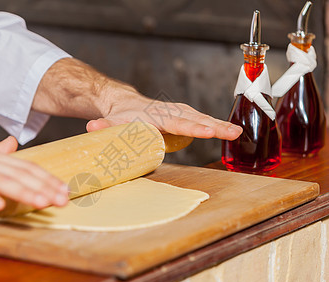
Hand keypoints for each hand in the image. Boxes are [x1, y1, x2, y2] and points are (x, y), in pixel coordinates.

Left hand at [33, 58, 241, 139]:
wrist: (122, 102)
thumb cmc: (120, 116)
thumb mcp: (109, 122)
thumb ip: (102, 126)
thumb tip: (92, 127)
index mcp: (156, 116)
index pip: (177, 123)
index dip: (193, 127)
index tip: (208, 131)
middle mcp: (169, 112)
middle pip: (195, 118)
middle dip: (215, 126)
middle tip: (234, 133)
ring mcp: (176, 112)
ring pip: (200, 117)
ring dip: (218, 125)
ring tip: (236, 133)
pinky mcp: (180, 114)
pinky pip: (198, 118)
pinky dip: (212, 124)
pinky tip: (225, 130)